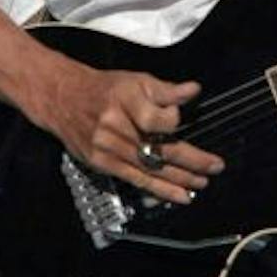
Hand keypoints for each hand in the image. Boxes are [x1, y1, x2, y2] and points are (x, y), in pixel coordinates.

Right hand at [30, 60, 221, 206]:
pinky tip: (179, 196)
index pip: (156, 118)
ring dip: (180, 179)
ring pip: (150, 168)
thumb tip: (193, 91)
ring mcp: (106, 147)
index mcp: (124, 98)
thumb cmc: (104, 88)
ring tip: (201, 183)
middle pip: (158, 148)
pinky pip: (136, 180)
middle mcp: (114, 125)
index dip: (173, 121)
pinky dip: (160, 190)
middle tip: (215, 166)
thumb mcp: (134, 80)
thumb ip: (165, 90)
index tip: (180, 117)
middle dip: (191, 160)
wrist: (62, 98)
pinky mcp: (102, 164)